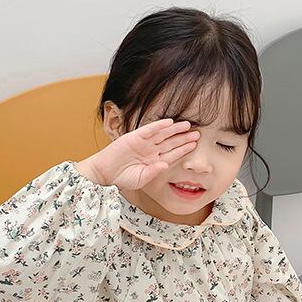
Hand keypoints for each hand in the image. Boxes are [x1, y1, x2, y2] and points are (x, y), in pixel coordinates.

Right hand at [78, 118, 199, 190]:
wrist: (104, 174)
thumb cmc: (122, 178)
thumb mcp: (141, 178)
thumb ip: (153, 172)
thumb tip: (165, 164)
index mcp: (154, 161)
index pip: (172, 154)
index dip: (183, 149)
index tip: (194, 145)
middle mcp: (150, 150)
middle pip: (170, 142)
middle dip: (184, 138)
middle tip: (197, 134)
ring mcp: (143, 143)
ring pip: (162, 134)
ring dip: (175, 130)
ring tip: (188, 125)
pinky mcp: (134, 137)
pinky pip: (149, 130)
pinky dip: (158, 126)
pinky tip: (169, 123)